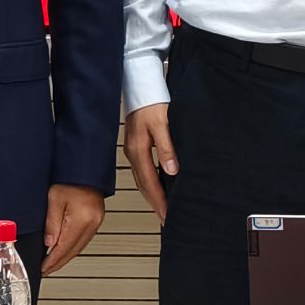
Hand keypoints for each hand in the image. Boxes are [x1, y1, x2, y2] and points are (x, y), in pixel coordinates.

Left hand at [42, 184, 104, 273]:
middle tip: (46, 270)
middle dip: (59, 263)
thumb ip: (51, 224)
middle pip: (74, 250)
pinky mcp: (97, 217)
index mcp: (82, 218)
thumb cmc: (69, 176)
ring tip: (53, 263)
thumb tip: (49, 244)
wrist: (84, 165)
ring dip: (67, 256)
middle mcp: (93, 221)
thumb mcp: (54, 198)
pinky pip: (84, 238)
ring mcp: (97, 220)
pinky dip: (74, 247)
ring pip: (80, 246)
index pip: (64, 248)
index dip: (52, 261)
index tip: (43, 268)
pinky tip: (66, 248)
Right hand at [123, 103, 178, 223]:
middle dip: (155, 204)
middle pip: (144, 186)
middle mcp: (133, 153)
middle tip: (166, 220)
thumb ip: (167, 147)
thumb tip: (171, 170)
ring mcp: (133, 150)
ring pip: (143, 180)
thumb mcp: (162, 122)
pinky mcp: (136, 145)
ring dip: (152, 195)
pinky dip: (150, 183)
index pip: (150, 183)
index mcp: (138, 150)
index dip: (159, 201)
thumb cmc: (151, 101)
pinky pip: (143, 171)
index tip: (167, 216)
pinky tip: (158, 186)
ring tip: (162, 209)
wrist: (140, 84)